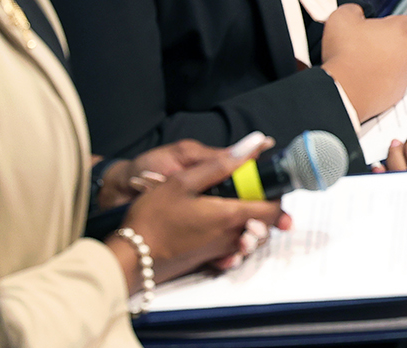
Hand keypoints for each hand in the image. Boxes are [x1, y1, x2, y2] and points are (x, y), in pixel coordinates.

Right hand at [107, 139, 290, 289]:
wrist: (129, 258)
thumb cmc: (152, 218)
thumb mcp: (183, 181)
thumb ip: (221, 164)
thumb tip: (253, 145)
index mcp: (228, 216)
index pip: (272, 211)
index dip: (277, 196)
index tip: (271, 185)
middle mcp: (229, 238)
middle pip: (265, 226)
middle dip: (265, 210)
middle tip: (250, 192)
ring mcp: (219, 253)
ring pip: (250, 239)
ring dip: (250, 224)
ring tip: (232, 206)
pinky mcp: (207, 261)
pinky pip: (232, 251)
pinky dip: (234, 239)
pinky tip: (217, 226)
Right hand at [319, 3, 406, 120]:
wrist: (342, 91)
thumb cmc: (345, 55)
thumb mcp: (342, 18)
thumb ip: (355, 10)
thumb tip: (357, 14)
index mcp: (402, 30)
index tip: (406, 25)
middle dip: (395, 43)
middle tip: (374, 43)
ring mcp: (406, 74)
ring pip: (402, 64)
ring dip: (389, 62)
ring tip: (366, 62)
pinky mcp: (398, 92)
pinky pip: (394, 82)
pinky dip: (384, 80)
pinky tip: (366, 78)